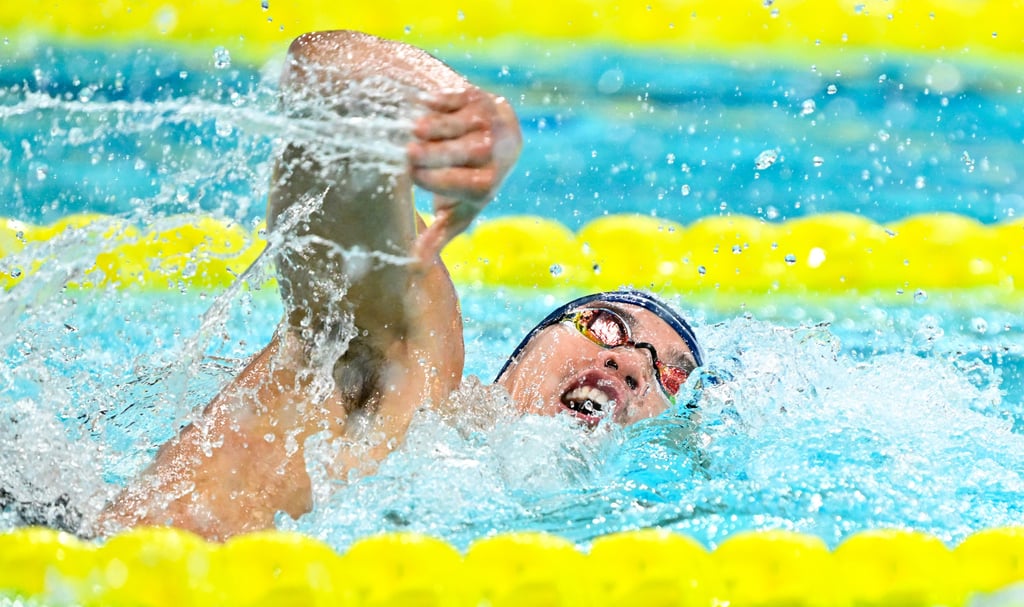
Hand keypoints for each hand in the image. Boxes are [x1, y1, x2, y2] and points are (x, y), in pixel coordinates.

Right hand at [408, 87, 520, 260]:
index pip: (467, 183)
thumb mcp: (458, 211)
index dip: (439, 180)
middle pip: (468, 152)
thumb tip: (413, 268)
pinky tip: (422, 104)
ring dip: (438, 126)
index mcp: (488, 184)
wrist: (501, 139)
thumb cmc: (471, 182)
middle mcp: (495, 153)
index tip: (411, 176)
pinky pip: (462, 99)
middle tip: (407, 153)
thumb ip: (437, 237)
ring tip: (412, 129)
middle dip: (437, 153)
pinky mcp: (481, 99)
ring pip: (464, 124)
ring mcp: (490, 123)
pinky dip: (442, 101)